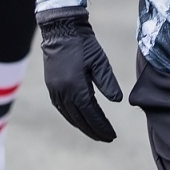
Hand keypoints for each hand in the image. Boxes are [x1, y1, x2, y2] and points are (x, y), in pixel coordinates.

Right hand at [39, 12, 122, 141]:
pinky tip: (80, 120)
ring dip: (83, 126)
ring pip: (70, 116)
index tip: (112, 135)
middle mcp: (63, 93)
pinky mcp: (52, 87)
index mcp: (76, 87)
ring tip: (95, 133)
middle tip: (107, 138)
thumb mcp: (100, 62)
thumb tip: (117, 101)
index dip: (102, 126)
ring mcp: (55, 90)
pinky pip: (62, 108)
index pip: (91, 114)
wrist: (61, 31)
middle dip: (94, 130)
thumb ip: (108, 83)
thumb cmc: (83, 44)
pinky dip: (72, 117)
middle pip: (80, 119)